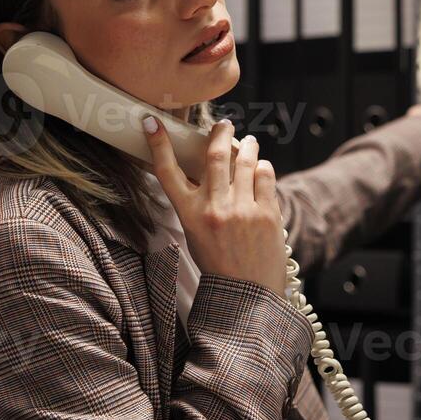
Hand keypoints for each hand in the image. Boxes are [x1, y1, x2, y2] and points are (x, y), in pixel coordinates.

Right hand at [142, 116, 288, 296]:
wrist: (248, 296)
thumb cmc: (219, 265)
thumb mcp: (196, 234)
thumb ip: (199, 203)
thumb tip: (210, 170)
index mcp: (190, 215)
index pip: (168, 172)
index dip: (159, 144)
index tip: (153, 123)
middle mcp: (214, 208)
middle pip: (214, 155)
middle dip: (220, 132)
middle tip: (224, 125)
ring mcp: (242, 210)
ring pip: (245, 160)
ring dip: (247, 145)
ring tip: (248, 142)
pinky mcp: (267, 213)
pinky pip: (265, 175)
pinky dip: (262, 166)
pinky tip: (260, 168)